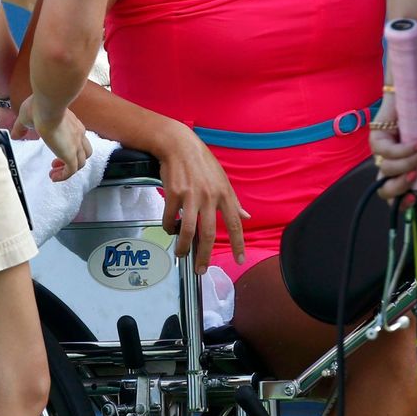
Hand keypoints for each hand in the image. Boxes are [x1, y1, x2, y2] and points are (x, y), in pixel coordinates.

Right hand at [11, 95, 91, 180]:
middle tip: (56, 163)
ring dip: (68, 170)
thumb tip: (14, 135)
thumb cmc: (40, 106)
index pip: (78, 138)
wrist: (48, 105)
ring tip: (53, 172)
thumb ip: (21, 127)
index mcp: (71, 124)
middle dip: (72, 160)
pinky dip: (64, 176)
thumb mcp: (27, 117)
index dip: (69, 147)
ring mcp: (76, 144)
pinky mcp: (70, 153)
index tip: (56, 151)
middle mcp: (78, 134)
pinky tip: (53, 177)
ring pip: (80, 163)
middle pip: (84, 152)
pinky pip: (71, 171)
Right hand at [154, 120, 249, 273]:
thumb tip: (247, 217)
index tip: (240, 260)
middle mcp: (209, 197)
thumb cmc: (202, 162)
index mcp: (224, 194)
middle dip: (204, 256)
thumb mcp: (222, 179)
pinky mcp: (174, 194)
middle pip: (209, 234)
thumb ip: (234, 201)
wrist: (179, 145)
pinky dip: (169, 228)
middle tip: (200, 270)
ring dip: (183, 247)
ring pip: (188, 231)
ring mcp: (191, 196)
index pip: (235, 223)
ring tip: (181, 254)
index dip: (238, 244)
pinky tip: (170, 229)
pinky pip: (170, 218)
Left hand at [370, 92, 416, 202]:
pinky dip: (405, 150)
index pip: (396, 197)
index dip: (402, 204)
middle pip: (384, 190)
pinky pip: (388, 151)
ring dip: (408, 164)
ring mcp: (381, 152)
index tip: (416, 199)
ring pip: (387, 169)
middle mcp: (390, 165)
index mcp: (403, 172)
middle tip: (416, 177)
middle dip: (400, 187)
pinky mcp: (376, 137)